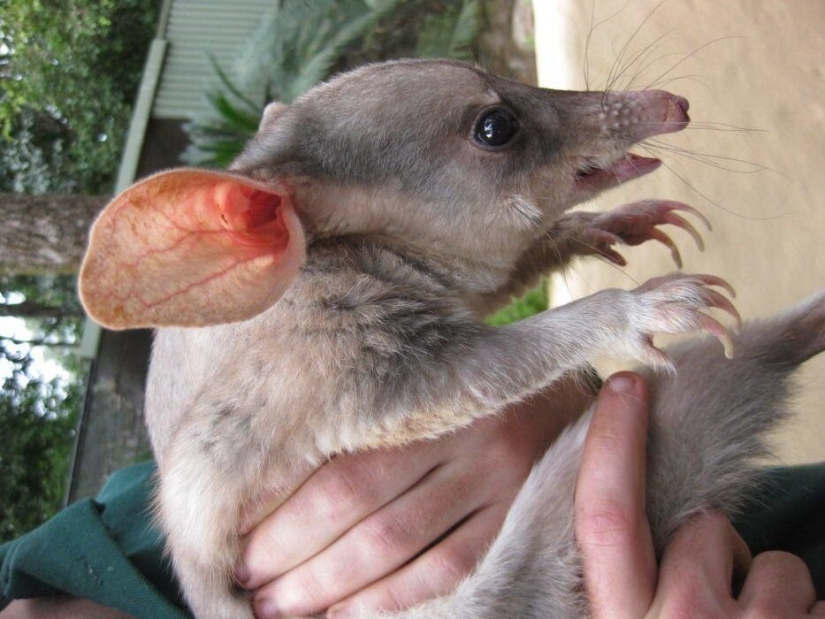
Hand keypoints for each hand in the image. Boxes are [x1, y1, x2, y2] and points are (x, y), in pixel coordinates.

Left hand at [237, 376, 592, 617]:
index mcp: (425, 397)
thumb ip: (355, 418)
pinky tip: (348, 614)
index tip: (238, 547)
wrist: (549, 388)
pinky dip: (391, 598)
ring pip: (400, 549)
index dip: (282, 520)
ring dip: (333, 588)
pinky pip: (446, 568)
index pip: (341, 475)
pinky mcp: (513, 514)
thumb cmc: (452, 381)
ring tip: (285, 609)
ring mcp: (496, 480)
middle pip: (363, 516)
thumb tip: (272, 481)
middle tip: (253, 590)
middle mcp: (465, 438)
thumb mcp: (409, 382)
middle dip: (296, 562)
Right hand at [575, 372, 824, 617]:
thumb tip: (646, 531)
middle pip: (705, 533)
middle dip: (721, 551)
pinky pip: (821, 597)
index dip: (612, 444)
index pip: (608, 518)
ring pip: (775, 565)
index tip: (625, 384)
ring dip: (774, 595)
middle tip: (728, 606)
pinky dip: (814, 617)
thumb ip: (627, 581)